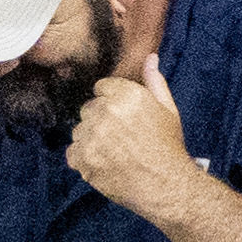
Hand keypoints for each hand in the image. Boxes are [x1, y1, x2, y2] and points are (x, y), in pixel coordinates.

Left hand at [64, 52, 192, 220]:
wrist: (164, 184)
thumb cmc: (168, 146)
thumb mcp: (167, 108)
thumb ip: (154, 81)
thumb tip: (150, 57)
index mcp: (127, 94)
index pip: (102, 87)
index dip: (112, 101)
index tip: (123, 116)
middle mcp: (106, 111)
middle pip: (89, 109)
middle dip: (100, 119)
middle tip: (119, 137)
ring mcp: (92, 136)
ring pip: (80, 130)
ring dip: (90, 139)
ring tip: (113, 152)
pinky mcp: (83, 158)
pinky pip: (73, 152)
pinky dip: (83, 158)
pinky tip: (102, 163)